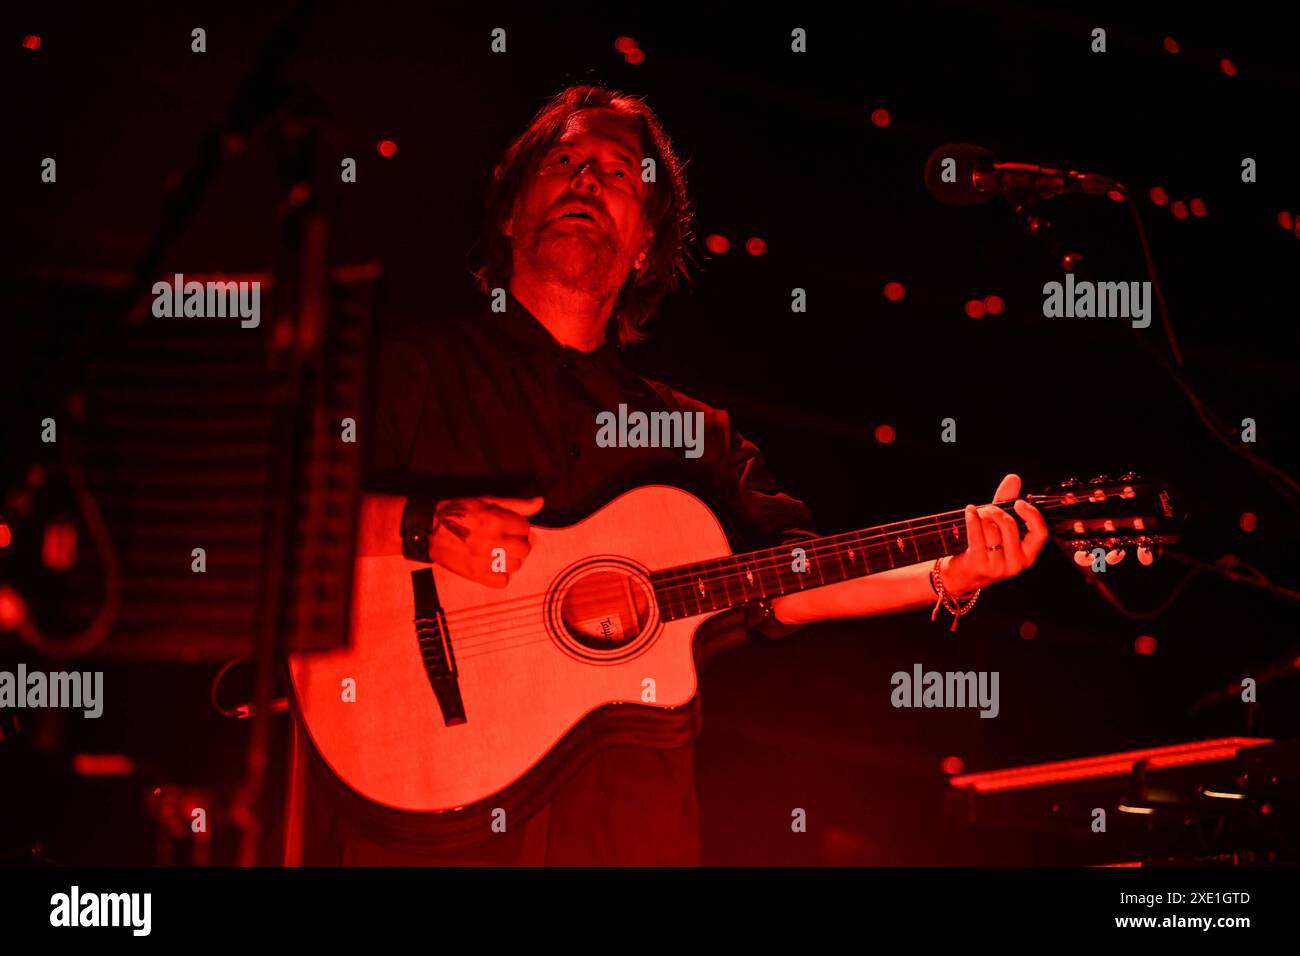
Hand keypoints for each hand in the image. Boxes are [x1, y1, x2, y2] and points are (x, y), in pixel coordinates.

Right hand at [429, 496, 543, 587]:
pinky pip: (502, 581)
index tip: (507, 526)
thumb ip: (515, 504)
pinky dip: (500, 575)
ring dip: (510, 559)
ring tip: (496, 552)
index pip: (525, 528)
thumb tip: (540, 502)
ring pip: (516, 565)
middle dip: (517, 543)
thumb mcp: (486, 501)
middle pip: (525, 549)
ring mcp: (484, 560)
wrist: (428, 529)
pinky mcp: (475, 575)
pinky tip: (491, 566)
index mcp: (496, 520)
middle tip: (503, 540)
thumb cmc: (459, 512)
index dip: (518, 526)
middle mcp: (492, 541)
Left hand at [940, 474, 1047, 596]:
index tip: (1019, 503)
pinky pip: (977, 536)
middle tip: (987, 508)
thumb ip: (1007, 503)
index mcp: (1028, 554)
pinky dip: (972, 519)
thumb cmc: (985, 548)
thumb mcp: (999, 527)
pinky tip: (969, 511)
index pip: (1040, 533)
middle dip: (996, 511)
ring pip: (992, 530)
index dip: (1032, 516)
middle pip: (1010, 527)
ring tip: (975, 516)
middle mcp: (1017, 563)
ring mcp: (999, 567)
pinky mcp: (981, 566)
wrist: (964, 575)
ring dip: (981, 517)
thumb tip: (1014, 479)